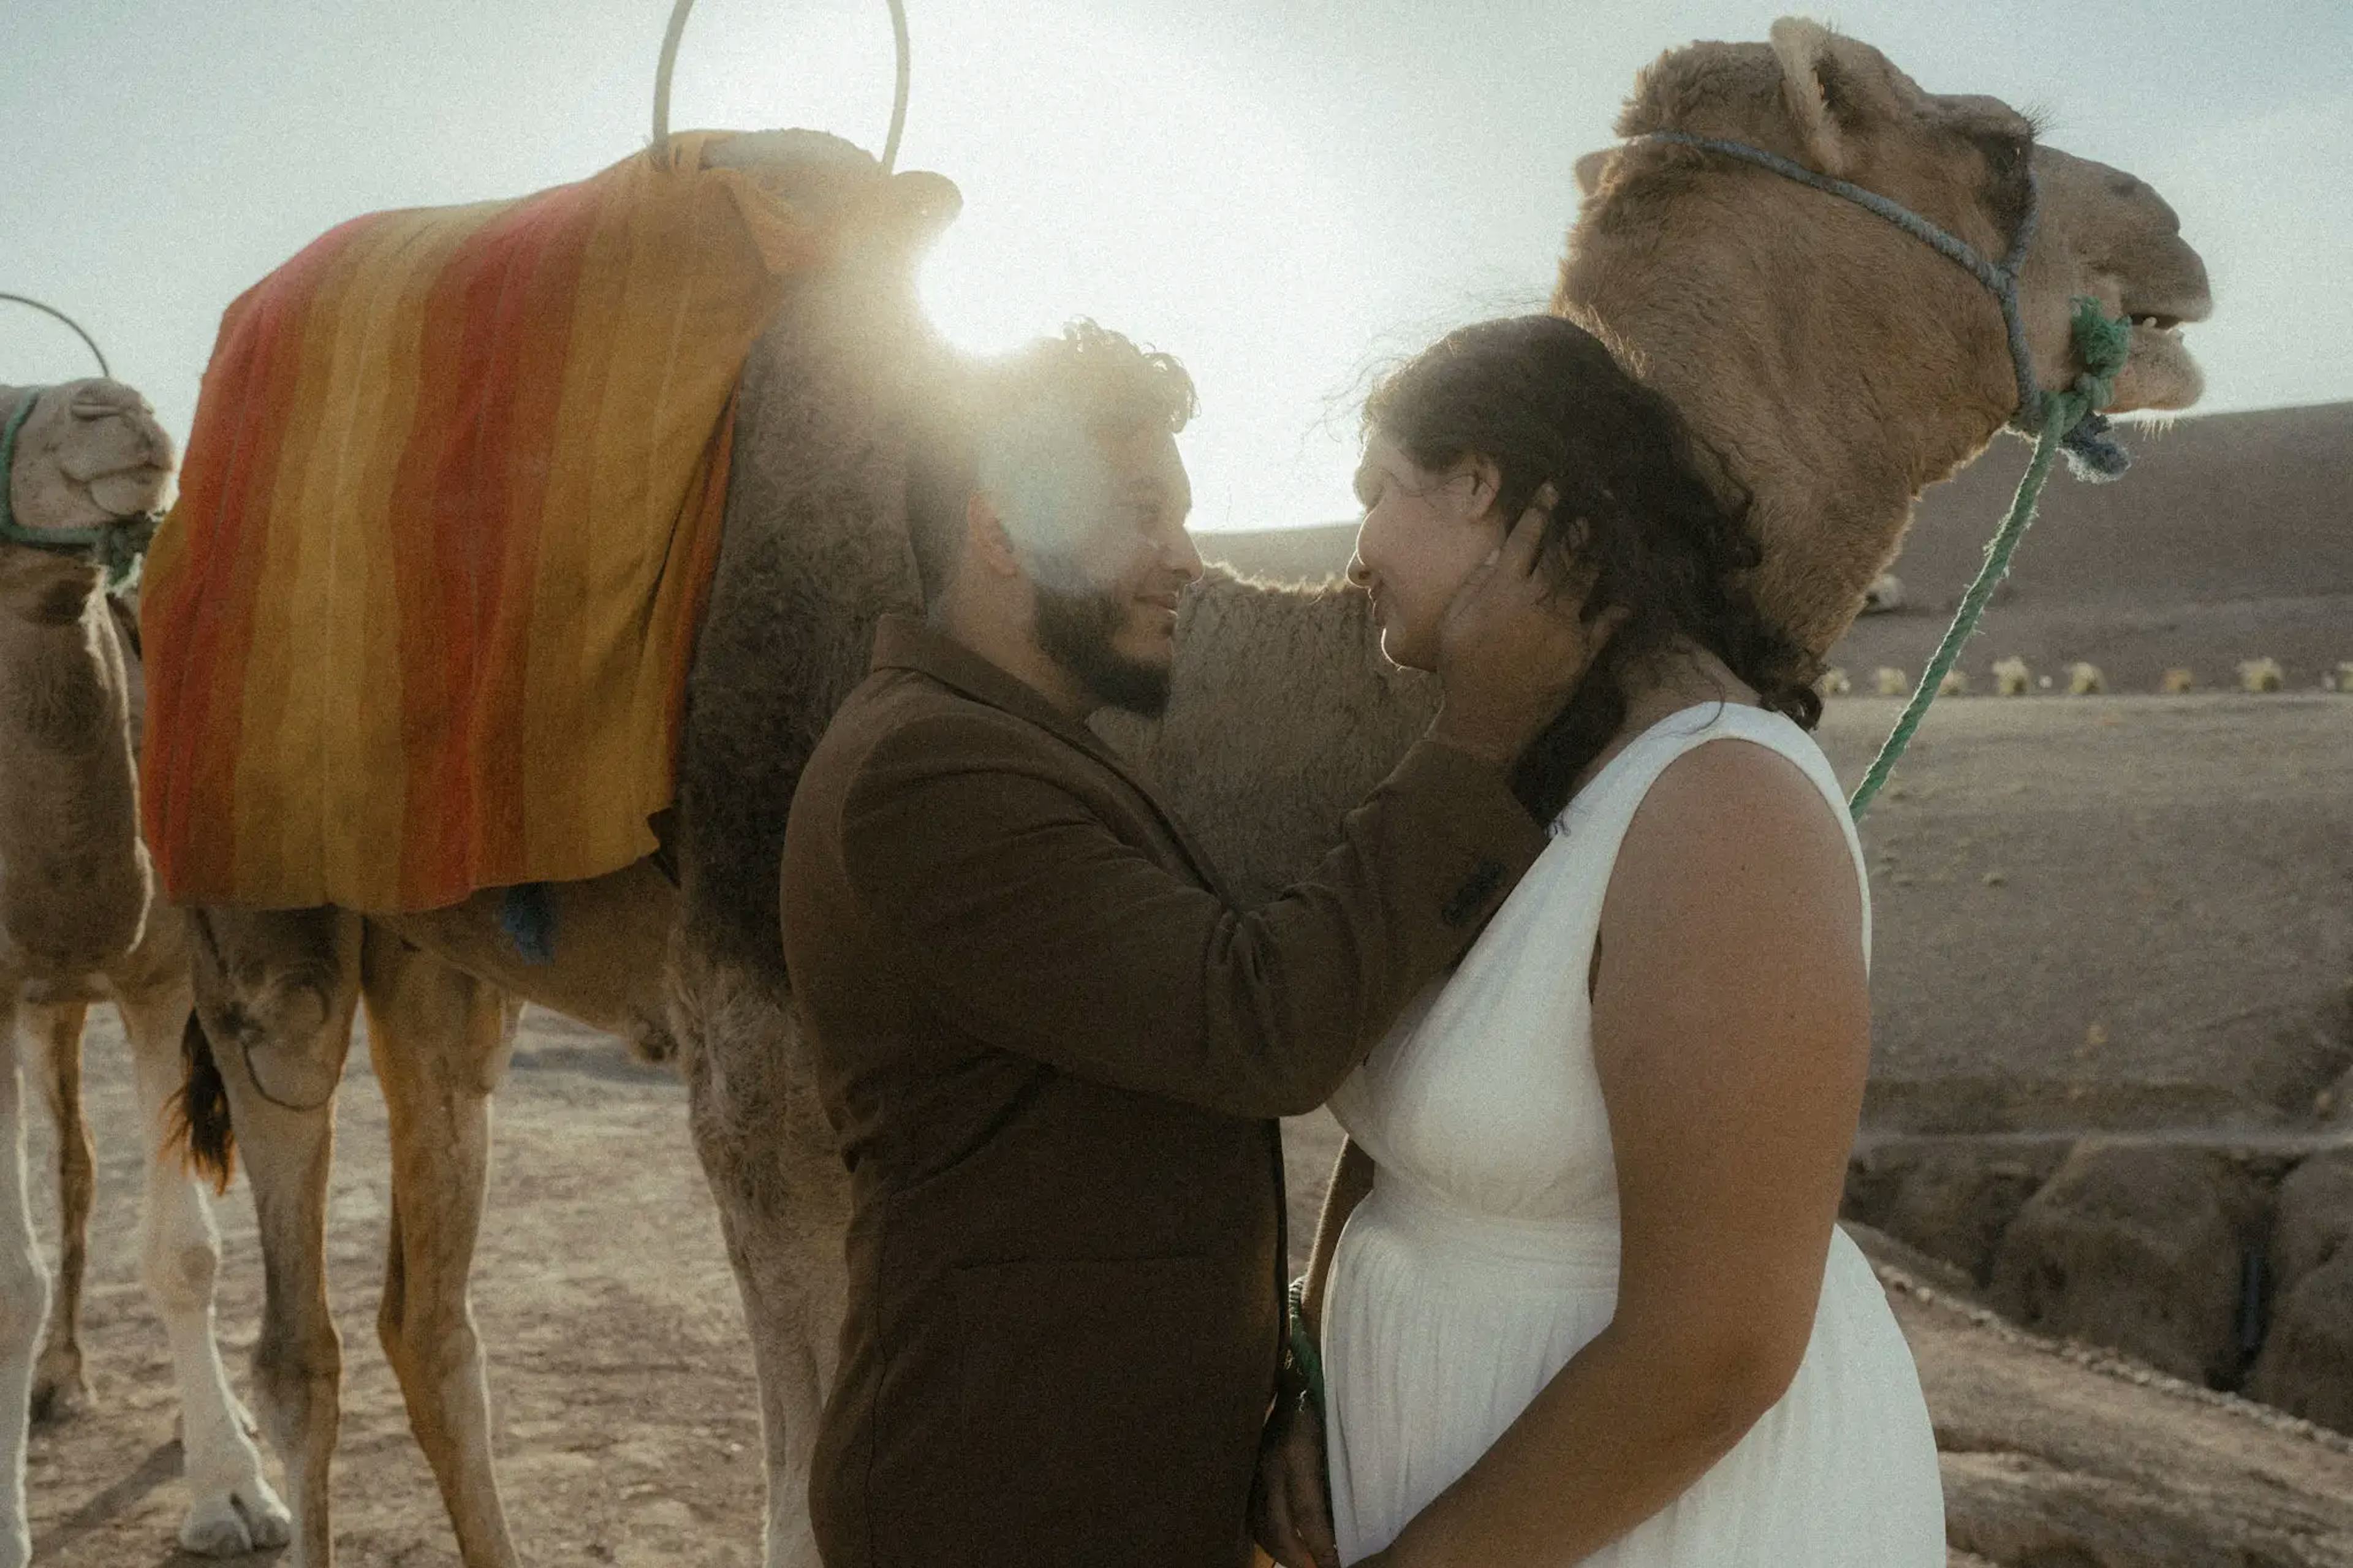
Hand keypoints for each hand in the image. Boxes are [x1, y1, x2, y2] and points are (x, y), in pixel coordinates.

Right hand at [1249, 1395, 1338, 1567]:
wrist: (1295, 1378)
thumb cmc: (1328, 1408)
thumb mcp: (1340, 1439)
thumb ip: (1340, 1477)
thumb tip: (1349, 1522)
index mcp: (1298, 1455)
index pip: (1307, 1514)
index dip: (1320, 1546)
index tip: (1335, 1566)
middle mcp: (1271, 1466)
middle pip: (1277, 1528)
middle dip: (1297, 1559)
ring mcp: (1256, 1469)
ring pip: (1260, 1525)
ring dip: (1280, 1552)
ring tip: (1302, 1563)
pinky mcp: (1250, 1470)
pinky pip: (1253, 1514)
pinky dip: (1267, 1536)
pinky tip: (1282, 1545)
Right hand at [1428, 487, 1627, 767]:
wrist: (1485, 720)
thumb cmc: (1461, 668)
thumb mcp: (1455, 620)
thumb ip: (1479, 582)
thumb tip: (1500, 553)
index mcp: (1503, 588)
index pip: (1526, 537)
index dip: (1541, 509)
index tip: (1552, 489)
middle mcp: (1537, 601)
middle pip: (1563, 554)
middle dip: (1576, 529)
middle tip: (1587, 513)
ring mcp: (1564, 627)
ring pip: (1586, 580)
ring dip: (1595, 558)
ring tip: (1601, 544)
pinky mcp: (1581, 653)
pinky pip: (1606, 625)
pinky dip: (1617, 610)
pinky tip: (1626, 598)